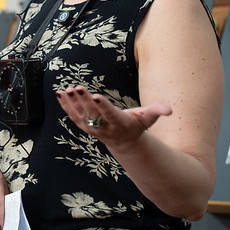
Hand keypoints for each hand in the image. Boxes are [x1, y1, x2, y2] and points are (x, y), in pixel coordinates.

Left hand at [56, 86, 170, 149]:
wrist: (124, 142)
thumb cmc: (136, 125)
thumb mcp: (148, 119)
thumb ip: (157, 112)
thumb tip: (170, 109)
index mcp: (119, 123)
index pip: (109, 114)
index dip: (102, 105)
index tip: (96, 95)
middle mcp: (104, 127)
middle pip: (92, 113)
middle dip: (84, 101)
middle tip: (77, 88)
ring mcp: (92, 128)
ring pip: (80, 115)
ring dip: (72, 103)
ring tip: (67, 90)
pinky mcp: (84, 125)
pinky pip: (72, 115)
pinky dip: (65, 105)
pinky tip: (60, 94)